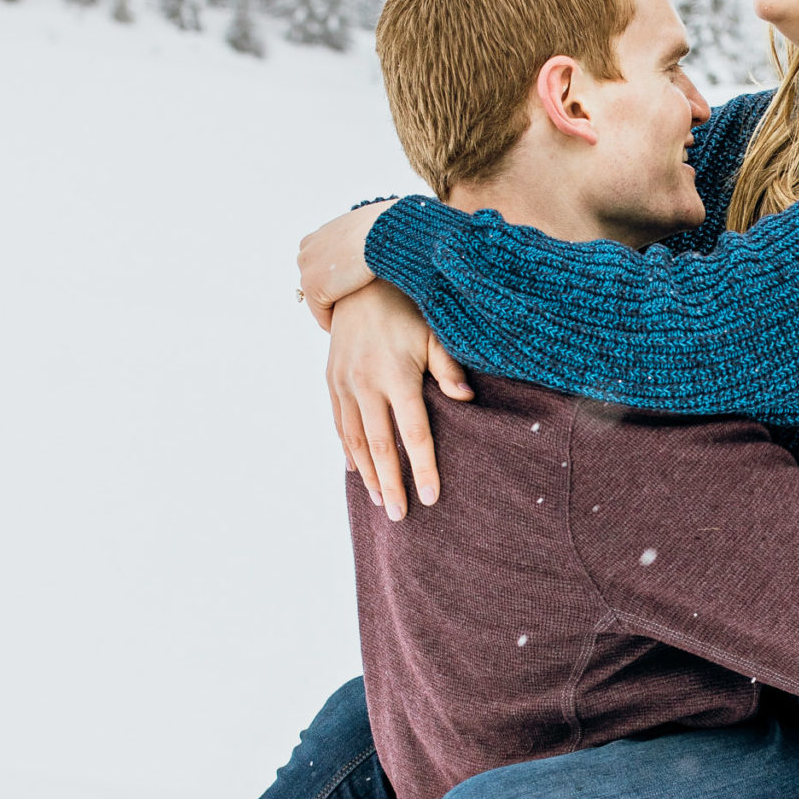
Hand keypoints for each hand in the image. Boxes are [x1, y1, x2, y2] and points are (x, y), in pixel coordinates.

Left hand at [297, 205, 383, 330]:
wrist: (384, 230)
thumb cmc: (390, 227)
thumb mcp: (377, 230)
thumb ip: (370, 242)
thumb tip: (384, 248)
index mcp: (321, 234)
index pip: (325, 267)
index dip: (341, 283)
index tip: (358, 296)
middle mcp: (308, 250)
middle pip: (319, 284)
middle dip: (335, 297)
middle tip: (358, 313)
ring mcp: (307, 268)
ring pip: (320, 300)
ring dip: (336, 312)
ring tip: (357, 324)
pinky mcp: (313, 287)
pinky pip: (322, 315)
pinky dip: (335, 324)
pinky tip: (354, 329)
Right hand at [326, 280, 472, 516]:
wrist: (358, 282)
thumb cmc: (406, 308)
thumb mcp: (433, 331)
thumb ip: (449, 367)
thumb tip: (467, 398)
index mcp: (396, 376)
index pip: (413, 434)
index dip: (423, 468)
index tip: (431, 498)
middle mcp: (365, 384)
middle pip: (380, 446)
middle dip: (391, 484)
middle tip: (399, 516)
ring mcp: (344, 383)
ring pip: (354, 440)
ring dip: (368, 474)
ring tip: (379, 501)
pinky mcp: (331, 380)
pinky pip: (338, 423)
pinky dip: (347, 450)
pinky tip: (356, 470)